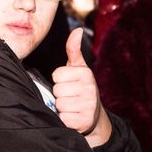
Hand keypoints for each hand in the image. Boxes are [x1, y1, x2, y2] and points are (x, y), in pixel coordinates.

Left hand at [52, 28, 111, 145]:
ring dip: (61, 107)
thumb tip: (77, 29)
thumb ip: (73, 49)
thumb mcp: (78, 68)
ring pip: (58, 104)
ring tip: (71, 106)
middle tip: (70, 96)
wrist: (94, 116)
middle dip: (60, 94)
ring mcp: (88, 105)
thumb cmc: (81, 87)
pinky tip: (73, 117)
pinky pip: (62, 118)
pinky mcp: (84, 122)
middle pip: (57, 89)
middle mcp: (89, 88)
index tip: (68, 83)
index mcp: (85, 73)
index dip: (58, 80)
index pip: (57, 75)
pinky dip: (64, 119)